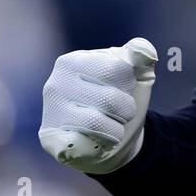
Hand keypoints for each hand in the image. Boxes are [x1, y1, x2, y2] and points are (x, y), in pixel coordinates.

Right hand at [39, 38, 157, 174]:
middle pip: (109, 98)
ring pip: (97, 123)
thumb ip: (140, 57)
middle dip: (126, 109)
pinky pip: (83, 144)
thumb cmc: (117, 97)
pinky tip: (101, 141)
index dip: (129, 83)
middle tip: (123, 111)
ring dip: (116, 129)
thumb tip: (145, 51)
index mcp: (73, 61)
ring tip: (114, 126)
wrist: (104, 135)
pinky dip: (101, 144)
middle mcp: (55, 84)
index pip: (116, 69)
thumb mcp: (134, 74)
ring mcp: (51, 113)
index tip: (124, 87)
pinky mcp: (51, 139)